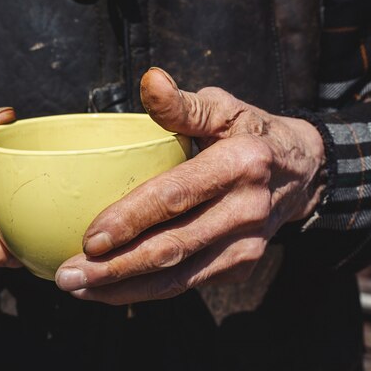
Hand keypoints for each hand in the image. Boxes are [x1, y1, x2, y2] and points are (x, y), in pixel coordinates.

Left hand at [56, 68, 325, 303]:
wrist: (302, 171)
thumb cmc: (249, 133)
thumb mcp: (223, 107)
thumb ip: (183, 104)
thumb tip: (149, 80)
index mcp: (239, 164)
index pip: (175, 197)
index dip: (129, 220)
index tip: (88, 240)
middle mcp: (245, 210)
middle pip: (172, 247)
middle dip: (115, 268)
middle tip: (68, 277)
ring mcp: (246, 244)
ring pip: (177, 277)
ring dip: (124, 289)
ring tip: (79, 289)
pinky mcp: (241, 264)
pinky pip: (187, 283)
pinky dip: (146, 290)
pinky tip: (112, 289)